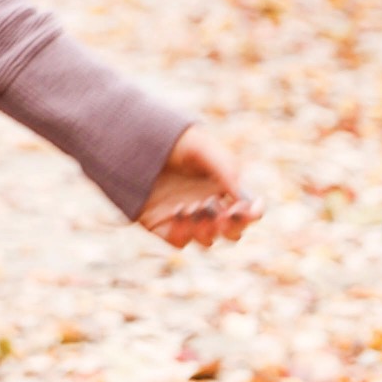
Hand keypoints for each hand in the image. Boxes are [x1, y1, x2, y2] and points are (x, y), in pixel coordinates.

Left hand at [137, 123, 259, 250]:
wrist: (130, 141)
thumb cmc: (171, 140)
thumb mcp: (201, 147)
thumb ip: (225, 169)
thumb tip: (244, 199)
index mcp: (222, 187)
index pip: (247, 210)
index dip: (251, 214)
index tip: (247, 209)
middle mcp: (207, 205)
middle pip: (232, 231)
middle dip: (232, 228)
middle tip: (222, 216)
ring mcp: (186, 219)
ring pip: (207, 239)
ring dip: (206, 230)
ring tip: (192, 207)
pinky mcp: (163, 226)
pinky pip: (180, 241)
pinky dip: (183, 233)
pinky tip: (177, 214)